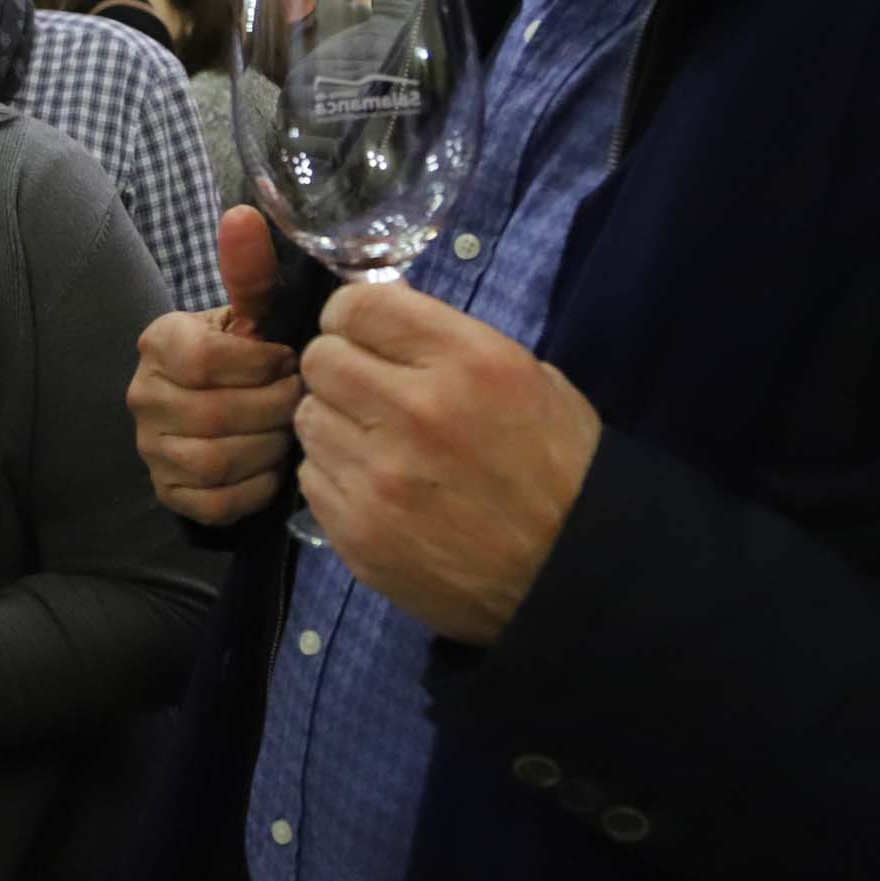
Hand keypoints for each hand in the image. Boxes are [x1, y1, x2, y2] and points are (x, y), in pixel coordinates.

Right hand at [128, 207, 305, 524]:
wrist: (226, 405)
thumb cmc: (245, 354)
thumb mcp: (250, 312)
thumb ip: (250, 270)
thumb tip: (244, 214)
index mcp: (159, 343)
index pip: (204, 360)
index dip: (259, 366)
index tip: (288, 361)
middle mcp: (143, 395)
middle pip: (215, 415)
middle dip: (272, 410)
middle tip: (299, 402)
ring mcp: (151, 448)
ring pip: (215, 461)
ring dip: (267, 449)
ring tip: (287, 432)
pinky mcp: (168, 492)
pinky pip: (215, 502)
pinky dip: (254, 488)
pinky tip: (270, 468)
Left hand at [294, 281, 602, 643]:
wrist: (572, 573)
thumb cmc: (559, 467)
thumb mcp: (526, 377)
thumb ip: (446, 344)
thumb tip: (378, 323)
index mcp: (466, 362)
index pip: (358, 306)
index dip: (354, 317)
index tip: (363, 335)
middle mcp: (415, 410)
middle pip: (320, 360)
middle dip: (339, 369)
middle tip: (367, 391)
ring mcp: (379, 476)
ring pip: (308, 418)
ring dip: (335, 423)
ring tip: (375, 443)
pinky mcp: (356, 531)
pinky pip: (311, 476)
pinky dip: (335, 476)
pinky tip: (376, 488)